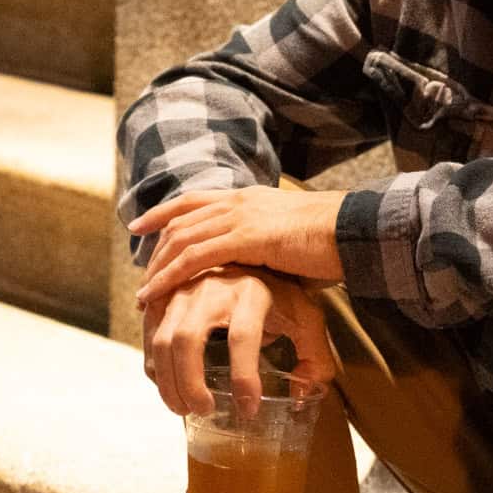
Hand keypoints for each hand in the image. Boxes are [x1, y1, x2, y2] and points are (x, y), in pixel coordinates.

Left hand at [129, 184, 345, 308]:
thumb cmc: (332, 242)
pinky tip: (158, 293)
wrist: (353, 231)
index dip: (163, 212)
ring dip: (158, 268)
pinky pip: (195, 257)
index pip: (195, 200)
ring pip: (182, 240)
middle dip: (155, 248)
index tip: (140, 225)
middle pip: (181, 221)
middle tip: (142, 276)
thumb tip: (269, 267)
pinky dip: (171, 275)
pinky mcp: (245, 238)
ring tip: (144, 295)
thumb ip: (272, 248)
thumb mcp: (293, 238)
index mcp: (249, 197)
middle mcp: (239, 201)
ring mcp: (240, 217)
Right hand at [140, 267, 335, 417]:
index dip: (244, 377)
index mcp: (252, 292)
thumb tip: (300, 396)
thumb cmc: (279, 292)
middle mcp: (213, 287)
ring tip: (182, 408)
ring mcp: (185, 289)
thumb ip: (315, 358)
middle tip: (204, 410)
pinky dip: (154, 363)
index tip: (248, 409)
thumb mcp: (306, 318)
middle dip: (190, 383)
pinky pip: (150, 333)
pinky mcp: (167, 295)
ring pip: (162, 338)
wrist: (250, 250)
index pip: (242, 336)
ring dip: (167, 380)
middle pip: (187, 338)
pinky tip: (168, 384)